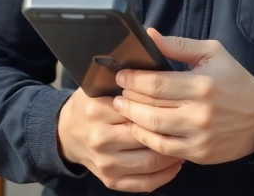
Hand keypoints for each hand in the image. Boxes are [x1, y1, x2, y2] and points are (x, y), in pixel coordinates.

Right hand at [56, 86, 183, 191]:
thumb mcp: (99, 85)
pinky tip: (175, 164)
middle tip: (187, 123)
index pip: (139, 109)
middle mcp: (100, 139)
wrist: (66, 134)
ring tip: (184, 141)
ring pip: (150, 162)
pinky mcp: (110, 181)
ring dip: (172, 154)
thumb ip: (124, 81)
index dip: (161, 106)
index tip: (178, 101)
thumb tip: (157, 69)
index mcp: (97, 110)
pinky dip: (164, 175)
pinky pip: (144, 183)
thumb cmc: (89, 105)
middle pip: (146, 136)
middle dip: (170, 130)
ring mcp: (105, 164)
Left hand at [111, 28, 253, 165]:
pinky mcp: (199, 153)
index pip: (156, 83)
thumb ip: (178, 45)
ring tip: (122, 110)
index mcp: (202, 85)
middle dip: (128, 100)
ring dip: (132, 120)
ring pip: (153, 130)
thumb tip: (150, 35)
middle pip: (150, 108)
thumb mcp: (212, 53)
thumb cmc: (235, 81)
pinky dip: (146, 139)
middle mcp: (199, 113)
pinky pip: (164, 149)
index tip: (121, 76)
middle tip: (117, 93)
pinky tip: (138, 129)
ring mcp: (198, 136)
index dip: (133, 80)